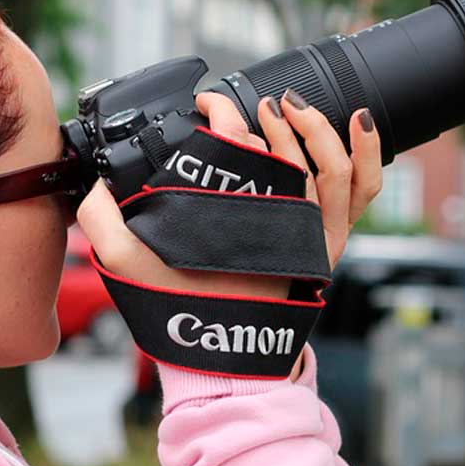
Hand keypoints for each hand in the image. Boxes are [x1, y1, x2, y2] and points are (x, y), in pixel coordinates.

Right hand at [76, 90, 382, 292]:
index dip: (219, 112)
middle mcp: (279, 220)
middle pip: (283, 148)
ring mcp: (310, 232)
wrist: (221, 360)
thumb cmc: (179, 311)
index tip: (203, 105)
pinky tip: (361, 120)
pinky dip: (369, 153)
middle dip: (260, 116)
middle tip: (238, 109)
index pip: (236, 142)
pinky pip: (361, 192)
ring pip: (330, 164)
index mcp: (234, 215)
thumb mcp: (126, 265)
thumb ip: (101, 221)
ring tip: (287, 107)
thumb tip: (95, 185)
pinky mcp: (326, 243)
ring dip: (313, 126)